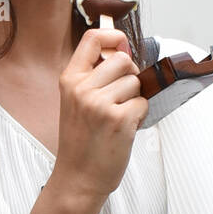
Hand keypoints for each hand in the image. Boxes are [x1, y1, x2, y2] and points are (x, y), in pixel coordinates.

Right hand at [52, 28, 148, 207]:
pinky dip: (139, 115)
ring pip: (135, 82)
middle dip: (129, 76)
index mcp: (69, 80)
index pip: (92, 39)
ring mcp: (99, 104)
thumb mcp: (75, 102)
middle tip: (120, 98)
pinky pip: (143, 102)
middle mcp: (82, 89)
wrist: (78, 178)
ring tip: (118, 117)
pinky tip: (124, 128)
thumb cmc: (81, 142)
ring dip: (134, 99)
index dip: (113, 36)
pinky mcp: (118, 119)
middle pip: (123, 60)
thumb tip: (123, 49)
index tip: (121, 45)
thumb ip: (95, 76)